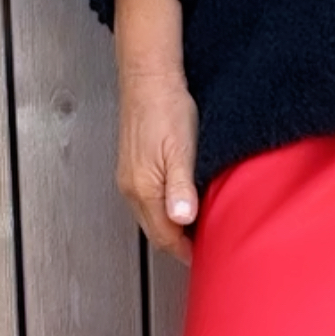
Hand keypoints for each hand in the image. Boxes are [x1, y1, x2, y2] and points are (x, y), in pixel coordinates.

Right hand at [116, 63, 200, 265]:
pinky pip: (148, 200)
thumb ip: (180, 187)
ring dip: (172, 227)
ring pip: (151, 216)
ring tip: (198, 228)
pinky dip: (165, 210)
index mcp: (143, 188)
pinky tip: (183, 204)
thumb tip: (182, 219)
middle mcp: (131, 188)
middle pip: (155, 231)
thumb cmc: (168, 108)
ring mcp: (129, 178)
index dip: (185, 250)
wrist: (149, 78)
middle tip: (205, 247)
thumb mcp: (182, 150)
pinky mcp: (132, 167)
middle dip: (178, 243)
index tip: (206, 257)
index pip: (165, 236)